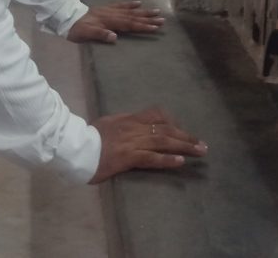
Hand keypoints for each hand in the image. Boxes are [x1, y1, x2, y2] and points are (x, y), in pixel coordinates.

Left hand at [67, 1, 164, 43]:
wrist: (66, 17)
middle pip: (133, 16)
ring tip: (156, 11)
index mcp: (109, 21)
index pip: (129, 24)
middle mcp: (112, 14)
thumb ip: (100, 34)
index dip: (143, 26)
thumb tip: (115, 37)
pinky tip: (138, 3)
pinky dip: (130, 4)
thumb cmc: (76, 29)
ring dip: (143, 12)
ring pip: (130, 11)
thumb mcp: (86, 34)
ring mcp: (109, 10)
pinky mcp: (106, 8)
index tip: (156, 28)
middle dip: (148, 19)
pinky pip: (121, 5)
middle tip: (162, 19)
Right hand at [89, 107, 206, 181]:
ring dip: (184, 146)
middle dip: (186, 137)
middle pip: (165, 130)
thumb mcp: (108, 123)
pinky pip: (151, 158)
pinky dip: (167, 159)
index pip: (156, 116)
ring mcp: (132, 142)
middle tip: (202, 144)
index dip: (173, 124)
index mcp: (129, 119)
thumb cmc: (88, 137)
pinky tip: (180, 162)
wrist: (75, 147)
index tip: (184, 131)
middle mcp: (134, 128)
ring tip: (200, 151)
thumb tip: (136, 125)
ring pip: (163, 142)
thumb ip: (124, 124)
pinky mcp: (128, 157)